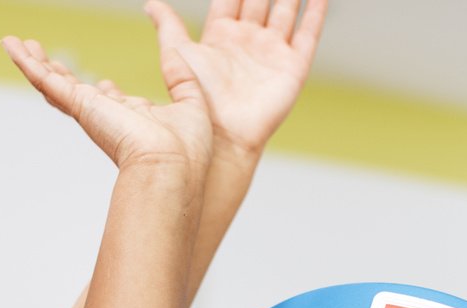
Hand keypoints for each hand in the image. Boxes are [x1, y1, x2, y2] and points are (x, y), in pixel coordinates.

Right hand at [5, 34, 212, 170]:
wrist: (173, 166)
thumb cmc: (188, 149)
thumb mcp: (190, 98)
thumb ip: (180, 72)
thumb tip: (178, 47)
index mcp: (135, 120)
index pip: (113, 103)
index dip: (106, 93)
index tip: (105, 85)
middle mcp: (108, 118)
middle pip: (76, 91)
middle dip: (59, 73)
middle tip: (41, 55)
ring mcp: (90, 112)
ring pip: (53, 84)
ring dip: (34, 64)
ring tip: (15, 45)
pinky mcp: (80, 106)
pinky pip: (46, 81)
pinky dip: (26, 64)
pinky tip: (11, 47)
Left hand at [146, 0, 325, 162]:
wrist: (223, 136)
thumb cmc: (197, 101)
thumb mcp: (177, 55)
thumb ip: (168, 26)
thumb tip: (150, 3)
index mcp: (222, 36)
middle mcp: (248, 41)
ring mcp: (272, 53)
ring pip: (286, 10)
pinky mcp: (292, 68)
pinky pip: (308, 34)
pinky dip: (316, 13)